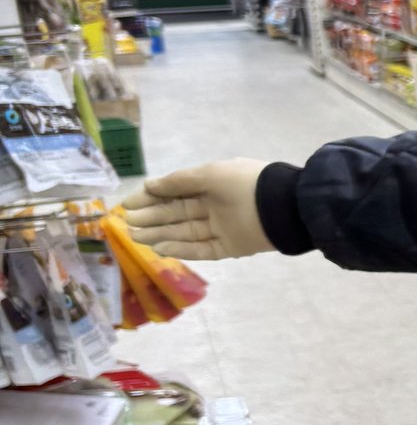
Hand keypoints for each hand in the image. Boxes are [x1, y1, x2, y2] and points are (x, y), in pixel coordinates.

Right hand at [120, 160, 273, 260]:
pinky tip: (159, 248)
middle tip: (126, 222)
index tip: (128, 204)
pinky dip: (181, 249)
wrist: (281, 206)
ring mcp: (223, 228)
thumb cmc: (243, 184)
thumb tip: (149, 185)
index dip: (152, 197)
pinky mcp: (230, 248)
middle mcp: (216, 206)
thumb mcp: (209, 174)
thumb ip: (178, 181)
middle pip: (178, 213)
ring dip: (160, 234)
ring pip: (186, 232)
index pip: (177, 192)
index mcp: (213, 184)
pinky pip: (201, 249)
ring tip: (135, 236)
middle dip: (152, 217)